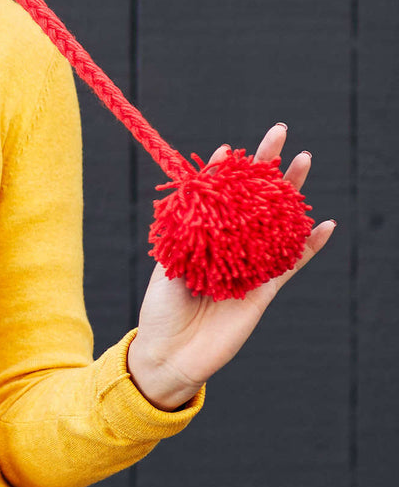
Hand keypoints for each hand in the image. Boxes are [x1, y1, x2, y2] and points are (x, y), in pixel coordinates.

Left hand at [126, 123, 335, 410]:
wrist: (171, 355)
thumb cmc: (161, 308)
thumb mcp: (168, 263)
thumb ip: (186, 233)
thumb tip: (198, 192)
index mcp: (202, 235)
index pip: (218, 194)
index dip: (226, 171)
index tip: (230, 148)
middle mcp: (229, 245)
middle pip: (254, 198)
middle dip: (267, 165)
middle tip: (278, 132)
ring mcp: (250, 265)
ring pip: (278, 221)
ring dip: (292, 192)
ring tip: (304, 159)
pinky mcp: (265, 290)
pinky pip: (292, 262)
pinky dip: (310, 244)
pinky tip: (326, 222)